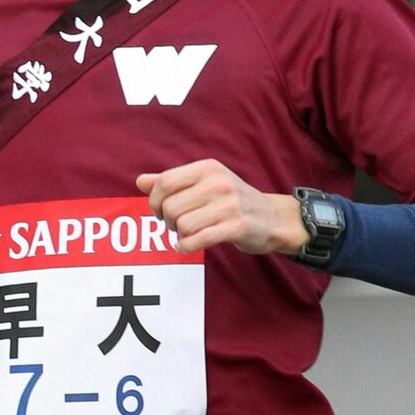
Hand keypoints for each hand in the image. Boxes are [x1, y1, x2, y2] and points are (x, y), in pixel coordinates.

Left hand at [136, 160, 305, 255]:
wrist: (273, 218)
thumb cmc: (231, 200)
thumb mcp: (204, 183)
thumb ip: (171, 182)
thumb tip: (140, 181)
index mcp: (207, 168)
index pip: (164, 182)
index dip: (155, 201)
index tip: (161, 211)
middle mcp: (218, 182)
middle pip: (170, 207)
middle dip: (168, 221)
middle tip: (178, 225)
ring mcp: (229, 204)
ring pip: (182, 225)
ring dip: (179, 234)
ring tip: (188, 233)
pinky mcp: (237, 227)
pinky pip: (196, 240)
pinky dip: (186, 246)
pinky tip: (188, 245)